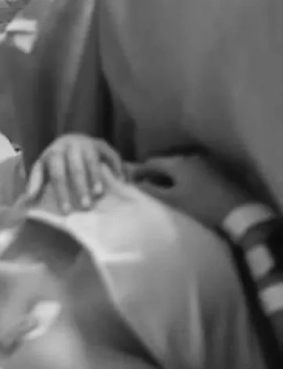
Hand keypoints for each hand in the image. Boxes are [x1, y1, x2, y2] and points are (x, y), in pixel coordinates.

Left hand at [26, 134, 123, 213]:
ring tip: (99, 194)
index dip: (61, 192)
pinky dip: (116, 168)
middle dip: (80, 188)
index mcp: (55, 152)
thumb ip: (36, 180)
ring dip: (96, 177)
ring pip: (92, 161)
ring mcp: (87, 143)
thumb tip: (28, 198)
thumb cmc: (56, 160)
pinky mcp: (102, 144)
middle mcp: (71, 146)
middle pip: (75, 168)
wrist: (72, 139)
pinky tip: (121, 182)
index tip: (67, 211)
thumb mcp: (43, 166)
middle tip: (86, 206)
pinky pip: (110, 155)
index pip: (57, 173)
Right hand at [128, 154, 251, 230]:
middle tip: (146, 185)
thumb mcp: (174, 200)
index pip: (151, 162)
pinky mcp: (213, 170)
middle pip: (165, 163)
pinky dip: (182, 177)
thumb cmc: (201, 205)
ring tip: (163, 188)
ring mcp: (203, 162)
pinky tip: (182, 188)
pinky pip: (190, 170)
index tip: (130, 181)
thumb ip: (152, 190)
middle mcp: (188, 157)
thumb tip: (136, 184)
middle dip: (154, 173)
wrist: (238, 210)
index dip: (139, 171)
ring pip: (178, 166)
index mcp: (176, 163)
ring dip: (168, 175)